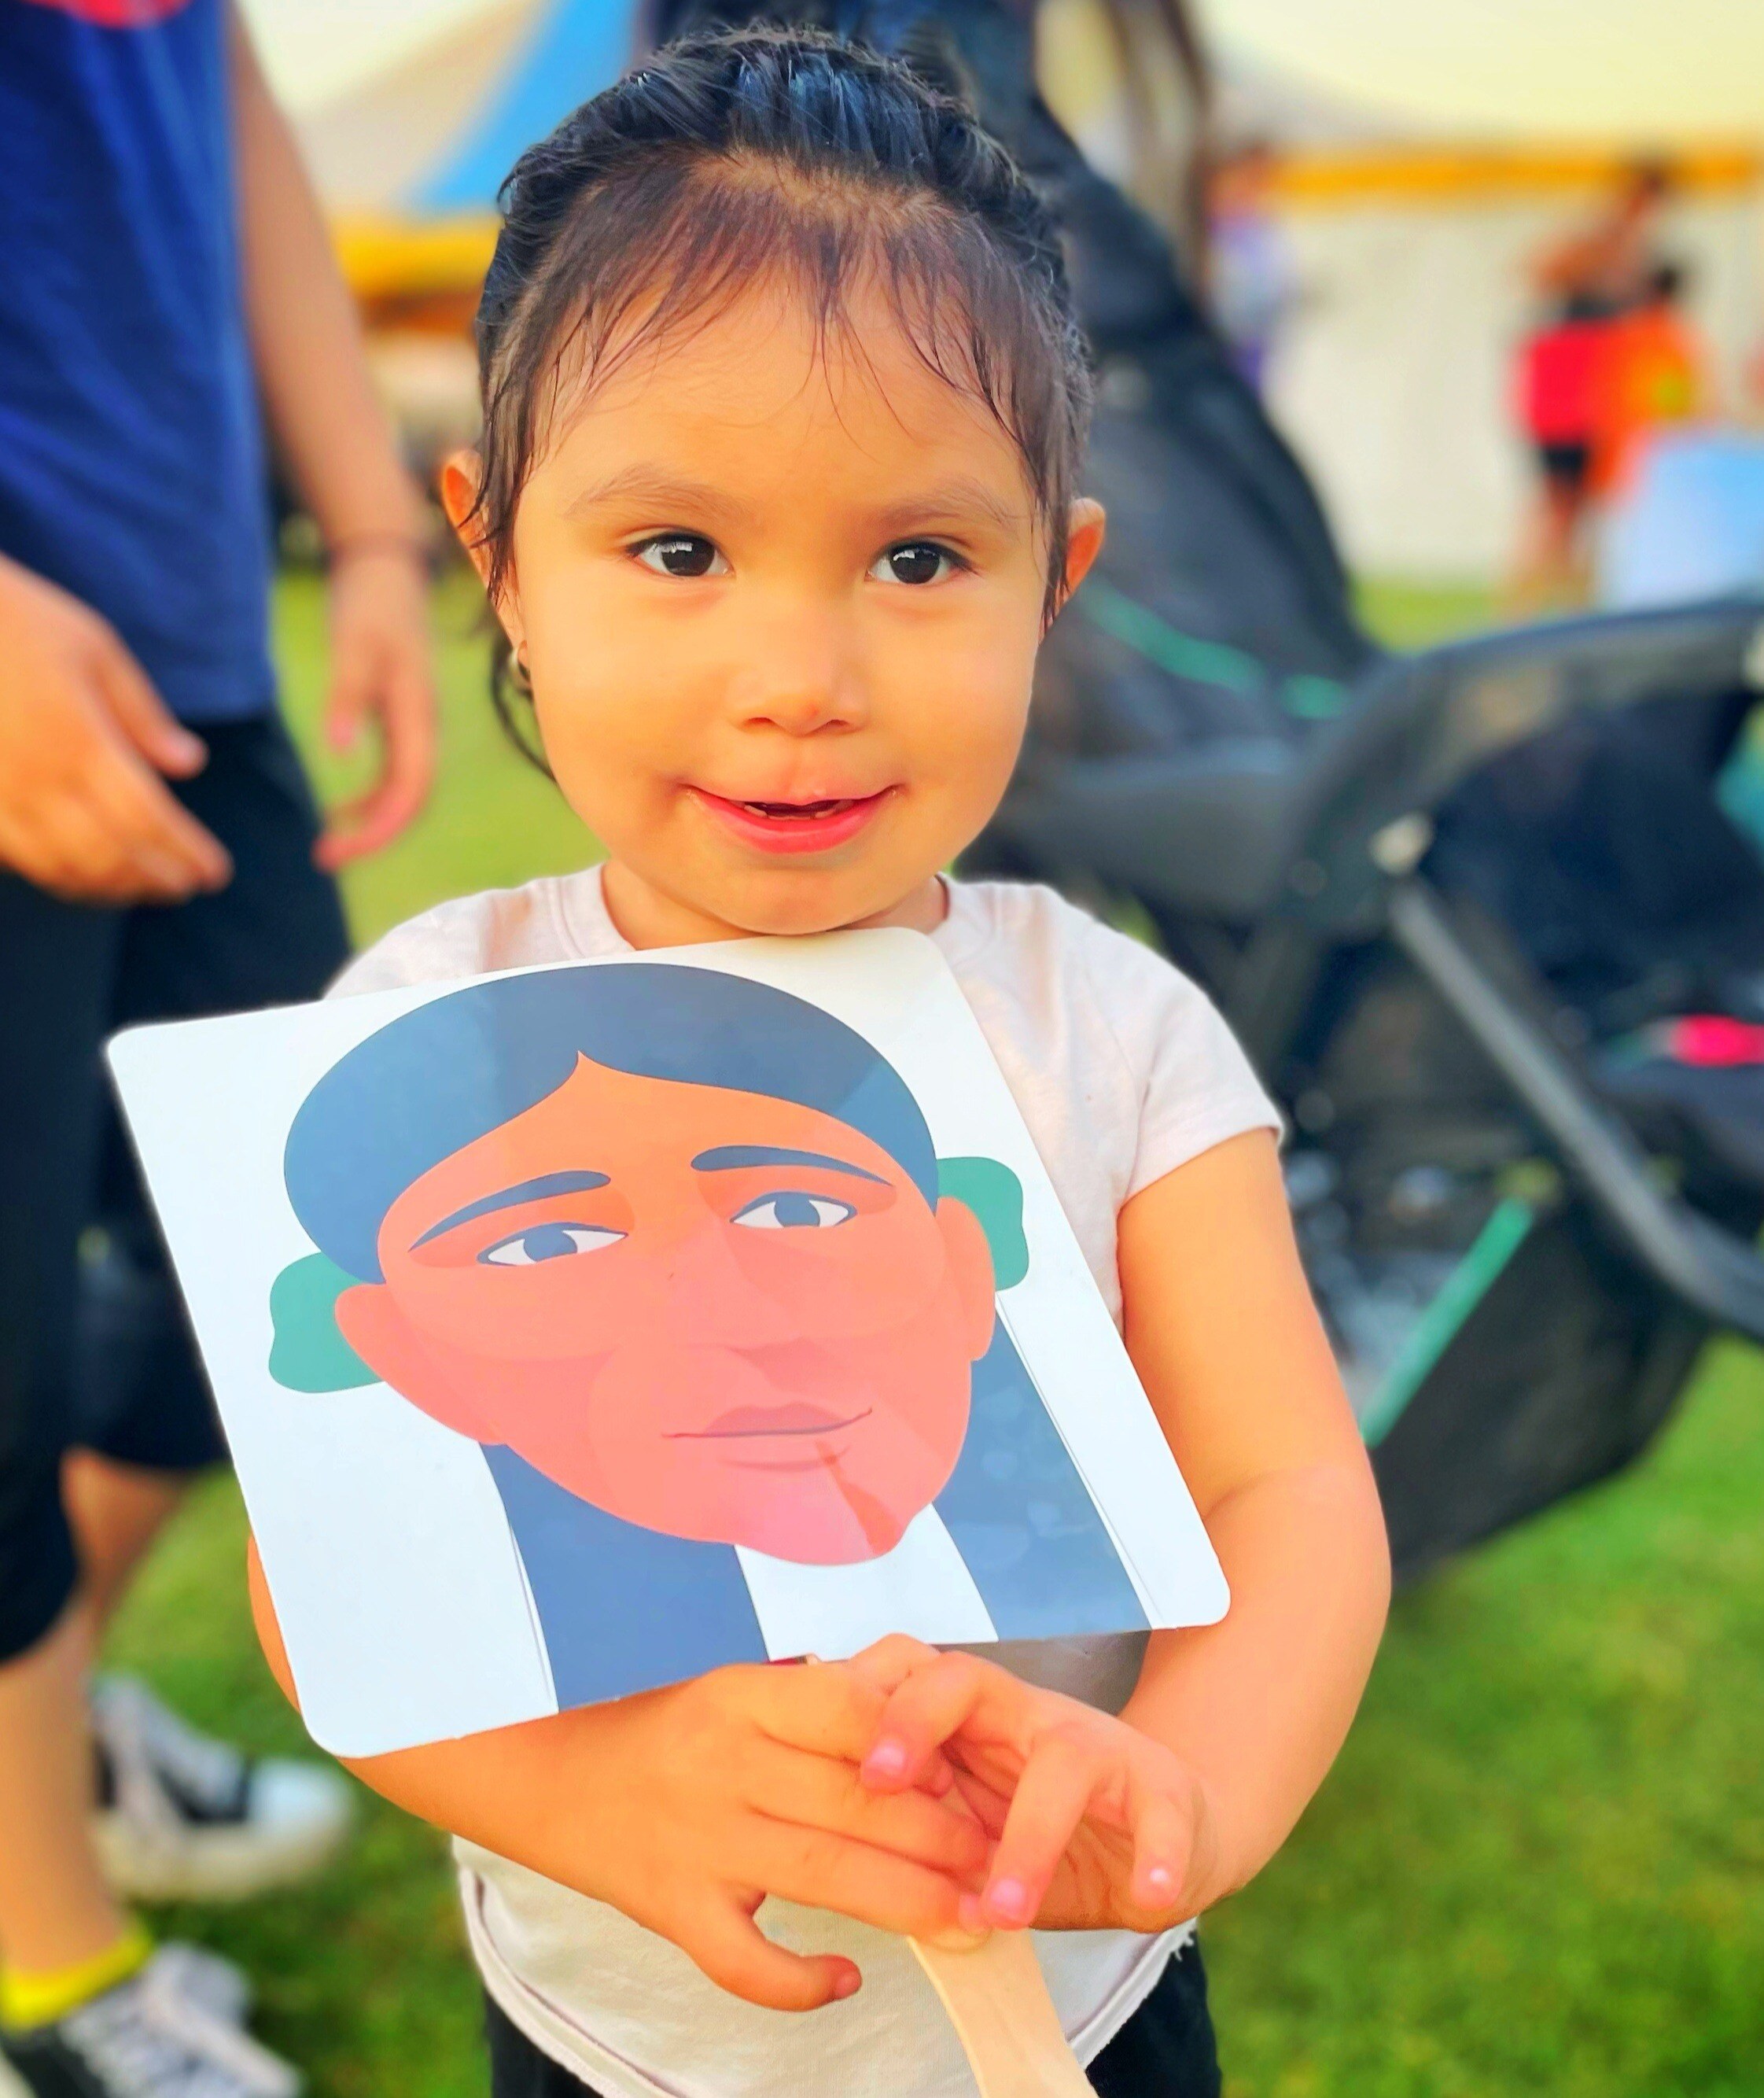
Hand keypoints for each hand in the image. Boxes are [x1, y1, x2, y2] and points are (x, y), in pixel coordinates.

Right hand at [0, 556, 230, 902]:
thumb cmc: (17, 620)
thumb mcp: (94, 648)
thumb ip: (143, 714)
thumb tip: (190, 764)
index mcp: (79, 737)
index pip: (147, 817)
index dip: (185, 853)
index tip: (215, 874)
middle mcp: (36, 776)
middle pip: (109, 854)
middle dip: (154, 879)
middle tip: (185, 887)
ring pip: (61, 866)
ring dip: (110, 887)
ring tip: (142, 888)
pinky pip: (17, 858)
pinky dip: (58, 875)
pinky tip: (83, 875)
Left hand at [315, 545, 435, 868]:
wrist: (385, 567)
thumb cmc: (370, 603)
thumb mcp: (354, 645)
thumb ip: (348, 697)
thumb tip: (338, 753)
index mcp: (419, 717)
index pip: (410, 791)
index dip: (380, 828)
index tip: (338, 847)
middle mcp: (424, 729)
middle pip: (410, 802)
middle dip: (372, 836)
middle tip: (324, 858)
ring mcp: (414, 726)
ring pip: (403, 792)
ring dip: (370, 822)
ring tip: (328, 844)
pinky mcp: (400, 719)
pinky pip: (393, 774)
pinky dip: (369, 798)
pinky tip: (339, 809)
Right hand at [364, 1659, 989, 2012]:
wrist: (535, 1766)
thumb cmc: (655, 1723)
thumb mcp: (731, 1689)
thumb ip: (812, 1707)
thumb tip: (920, 1730)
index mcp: (743, 1693)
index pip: (857, 1713)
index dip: (927, 1746)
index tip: (982, 1771)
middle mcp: (724, 1762)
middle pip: (857, 1802)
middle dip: (945, 1836)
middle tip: (1005, 1860)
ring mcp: (696, 1839)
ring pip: (824, 1875)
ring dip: (909, 1903)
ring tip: (972, 1920)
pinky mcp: (669, 1907)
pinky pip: (744, 1960)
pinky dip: (798, 1980)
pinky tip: (845, 1981)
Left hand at [851, 1639, 1222, 1936]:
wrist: (1168, 1826)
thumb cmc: (1043, 1826)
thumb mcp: (969, 1826)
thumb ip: (912, 1836)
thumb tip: (818, 1870)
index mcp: (970, 1720)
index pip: (904, 1675)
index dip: (858, 1704)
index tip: (813, 1757)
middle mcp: (1027, 1716)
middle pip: (964, 1679)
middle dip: (913, 1720)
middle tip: (878, 1783)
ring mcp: (1098, 1747)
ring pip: (1062, 1760)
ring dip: (1029, 1838)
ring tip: (1003, 1908)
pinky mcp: (1164, 1791)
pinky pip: (1163, 1810)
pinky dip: (1160, 1854)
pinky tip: (1148, 1895)